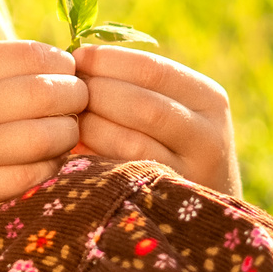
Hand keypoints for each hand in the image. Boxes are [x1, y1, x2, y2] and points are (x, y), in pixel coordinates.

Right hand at [0, 41, 89, 241]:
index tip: (68, 74)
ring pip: (42, 137)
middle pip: (41, 93)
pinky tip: (49, 162)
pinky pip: (29, 176)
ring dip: (69, 135)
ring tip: (67, 134)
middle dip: (75, 98)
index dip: (61, 63)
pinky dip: (51, 168)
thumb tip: (58, 59)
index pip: (27, 54)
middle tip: (80, 104)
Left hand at [74, 45, 239, 195]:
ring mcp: (195, 174)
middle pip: (141, 104)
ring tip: (67, 124)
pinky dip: (95, 161)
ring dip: (90, 129)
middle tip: (63, 96)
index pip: (151, 68)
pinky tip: (75, 154)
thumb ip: (129, 83)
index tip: (74, 60)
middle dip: (94, 95)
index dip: (106, 60)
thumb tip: (72, 57)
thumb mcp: (166, 109)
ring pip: (131, 142)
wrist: (200, 214)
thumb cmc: (165, 146)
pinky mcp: (172, 203)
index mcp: (207, 98)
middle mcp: (209, 134)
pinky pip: (125, 176)